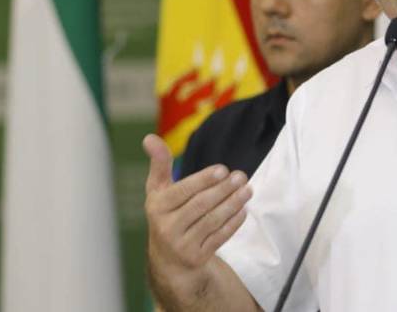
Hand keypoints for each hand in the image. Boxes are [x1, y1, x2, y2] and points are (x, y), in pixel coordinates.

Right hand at [143, 134, 251, 272]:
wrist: (168, 259)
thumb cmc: (166, 213)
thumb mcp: (158, 190)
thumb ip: (159, 164)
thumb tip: (149, 137)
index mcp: (157, 207)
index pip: (183, 191)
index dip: (203, 180)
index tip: (223, 169)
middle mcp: (166, 227)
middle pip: (200, 205)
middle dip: (223, 189)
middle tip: (241, 176)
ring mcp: (181, 245)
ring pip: (211, 221)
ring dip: (232, 204)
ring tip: (247, 189)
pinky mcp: (196, 258)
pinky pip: (218, 238)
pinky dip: (232, 223)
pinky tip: (243, 209)